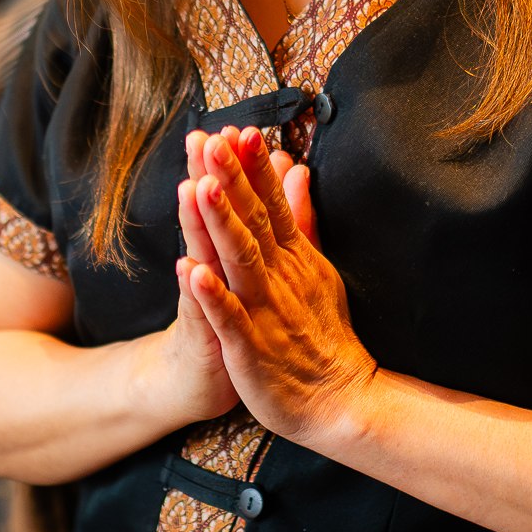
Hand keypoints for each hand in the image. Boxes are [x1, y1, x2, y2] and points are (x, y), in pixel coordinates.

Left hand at [185, 128, 375, 445]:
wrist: (340, 401)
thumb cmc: (323, 335)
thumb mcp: (317, 268)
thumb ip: (301, 218)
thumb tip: (298, 169)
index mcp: (293, 258)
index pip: (272, 203)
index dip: (255, 167)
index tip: (241, 129)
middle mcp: (280, 278)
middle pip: (254, 221)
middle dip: (233, 180)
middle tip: (215, 141)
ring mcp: (266, 312)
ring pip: (240, 260)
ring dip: (221, 223)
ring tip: (200, 188)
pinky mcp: (251, 348)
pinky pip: (228, 317)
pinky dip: (210, 294)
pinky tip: (190, 270)